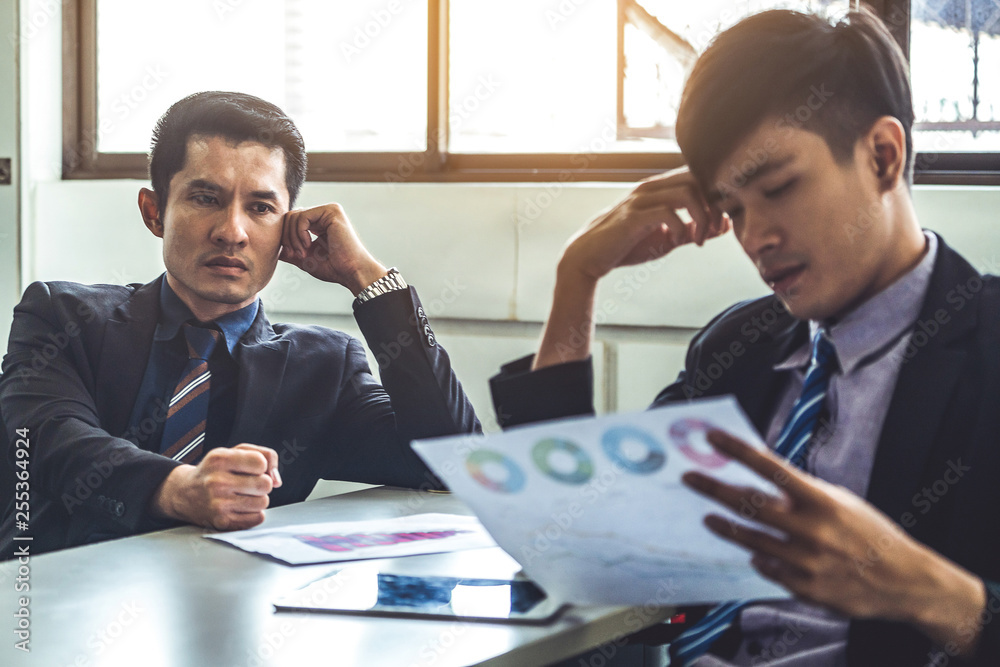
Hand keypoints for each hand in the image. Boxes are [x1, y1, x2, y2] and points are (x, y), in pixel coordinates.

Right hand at [151, 444, 282, 530]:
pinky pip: (257, 518)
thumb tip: (277, 480)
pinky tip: (239, 507)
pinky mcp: (222, 522)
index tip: (250, 468)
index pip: (261, 462)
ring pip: (263, 502)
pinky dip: (253, 513)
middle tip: (247, 483)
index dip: (261, 466)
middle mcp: (216, 482)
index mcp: (220, 459)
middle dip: (261, 483)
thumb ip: (265, 455)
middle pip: (265, 484)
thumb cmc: (215, 470)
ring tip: (242, 495)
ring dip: (258, 499)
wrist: (184, 493)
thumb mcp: (234, 451)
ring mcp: (218, 504)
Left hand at [279, 203, 387, 294]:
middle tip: (296, 254)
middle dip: (287, 237)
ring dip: (293, 238)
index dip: (286, 238)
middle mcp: (324, 214)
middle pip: (290, 216)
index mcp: (320, 223)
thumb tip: (276, 250)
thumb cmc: (334, 268)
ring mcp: (329, 210)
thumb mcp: (306, 259)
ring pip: (294, 216)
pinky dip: (300, 233)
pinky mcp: (332, 211)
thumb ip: (291, 252)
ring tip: (303, 252)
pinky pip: (302, 217)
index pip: (291, 221)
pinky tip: (309, 245)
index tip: (293, 255)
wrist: (352, 272)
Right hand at [533, 168, 727, 369]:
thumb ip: (694, 229)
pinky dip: (681, 229)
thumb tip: (726, 224)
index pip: (699, 177)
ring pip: (687, 192)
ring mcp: (641, 200)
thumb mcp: (668, 238)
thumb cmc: (627, 246)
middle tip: (713, 231)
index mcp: (659, 188)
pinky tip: (677, 242)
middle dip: (714, 206)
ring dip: (701, 218)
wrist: (589, 257)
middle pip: (698, 179)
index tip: (719, 225)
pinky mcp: (633, 217)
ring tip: (697, 240)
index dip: (716, 199)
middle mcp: (651, 187)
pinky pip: (668, 213)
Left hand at [683, 429, 985, 655]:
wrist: (904, 581)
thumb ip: (801, 492)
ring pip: (750, 540)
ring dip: (726, 527)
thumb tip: (761, 476)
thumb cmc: (870, 534)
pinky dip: (758, 558)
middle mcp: (811, 530)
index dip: (738, 451)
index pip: (770, 468)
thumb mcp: (840, 501)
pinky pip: (767, 569)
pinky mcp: (804, 588)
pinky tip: (752, 551)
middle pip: (749, 505)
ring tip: (709, 517)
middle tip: (689, 478)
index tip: (712, 437)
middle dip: (714, 489)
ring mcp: (805, 562)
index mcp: (822, 501)